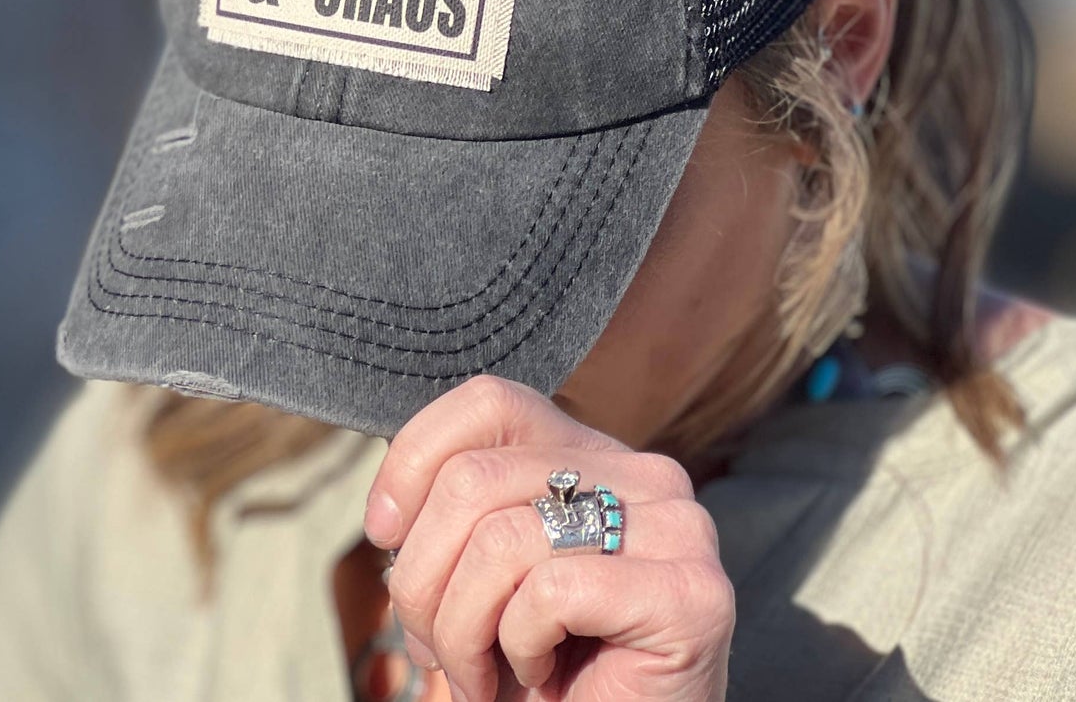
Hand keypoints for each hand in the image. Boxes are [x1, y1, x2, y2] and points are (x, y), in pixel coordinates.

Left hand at [364, 375, 733, 701]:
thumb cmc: (548, 680)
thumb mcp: (488, 579)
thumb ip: (461, 520)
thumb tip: (389, 513)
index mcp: (596, 457)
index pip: (491, 402)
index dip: (414, 459)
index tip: (384, 534)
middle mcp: (646, 475)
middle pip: (475, 476)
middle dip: (422, 578)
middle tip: (433, 648)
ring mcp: (679, 528)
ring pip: (501, 538)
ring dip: (461, 629)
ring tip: (479, 677)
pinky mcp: (691, 595)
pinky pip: (550, 591)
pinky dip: (519, 646)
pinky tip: (541, 674)